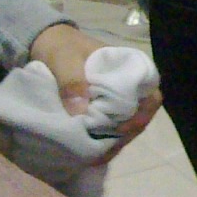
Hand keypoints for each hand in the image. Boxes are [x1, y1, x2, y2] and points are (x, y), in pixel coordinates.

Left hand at [26, 23, 160, 152]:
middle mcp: (128, 86)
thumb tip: (80, 113)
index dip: (144, 114)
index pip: (151, 95)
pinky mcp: (101, 106)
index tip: (123, 128)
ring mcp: (115, 97)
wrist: (46, 41)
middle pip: (140, 114)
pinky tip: (91, 149)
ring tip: (97, 155)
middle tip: (104, 151)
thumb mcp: (64, 60)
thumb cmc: (61, 47)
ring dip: (115, 139)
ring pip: (126, 122)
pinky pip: (110, 124)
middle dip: (126, 135)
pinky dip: (104, 137)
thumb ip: (72, 82)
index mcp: (130, 69)